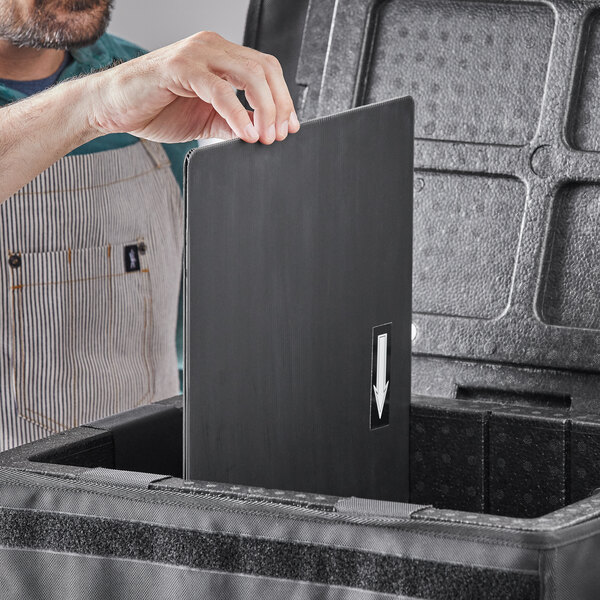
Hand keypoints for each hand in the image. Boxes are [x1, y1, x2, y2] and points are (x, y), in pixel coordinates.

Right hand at [89, 31, 299, 144]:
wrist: (113, 108)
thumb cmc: (155, 109)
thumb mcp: (206, 120)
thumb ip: (233, 123)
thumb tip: (261, 134)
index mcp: (220, 56)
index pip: (266, 69)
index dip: (283, 98)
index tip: (290, 127)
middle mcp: (211, 48)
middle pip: (265, 69)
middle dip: (279, 106)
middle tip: (278, 135)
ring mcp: (196, 54)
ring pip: (249, 74)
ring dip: (265, 109)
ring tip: (265, 136)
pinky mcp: (180, 68)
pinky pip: (221, 90)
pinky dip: (239, 114)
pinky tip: (246, 133)